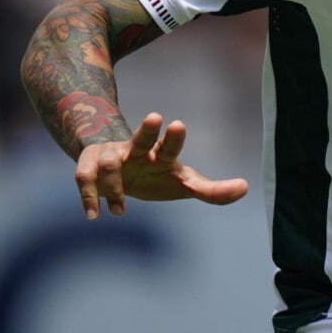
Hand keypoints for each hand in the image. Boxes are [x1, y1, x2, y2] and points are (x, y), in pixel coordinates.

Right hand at [74, 112, 249, 219]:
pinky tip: (94, 216)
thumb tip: (246, 188)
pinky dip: (88, 197)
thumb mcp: (184, 184)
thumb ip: (211, 190)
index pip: (170, 145)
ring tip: (121, 212)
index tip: (177, 124)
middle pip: (142, 137)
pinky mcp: (89, 167)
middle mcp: (137, 151)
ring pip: (110, 163)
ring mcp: (111, 157)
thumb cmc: (157, 176)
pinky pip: (85, 178)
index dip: (174, 137)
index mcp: (162, 155)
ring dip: (115, 187)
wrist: (117, 171)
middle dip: (148, 129)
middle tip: (156, 116)